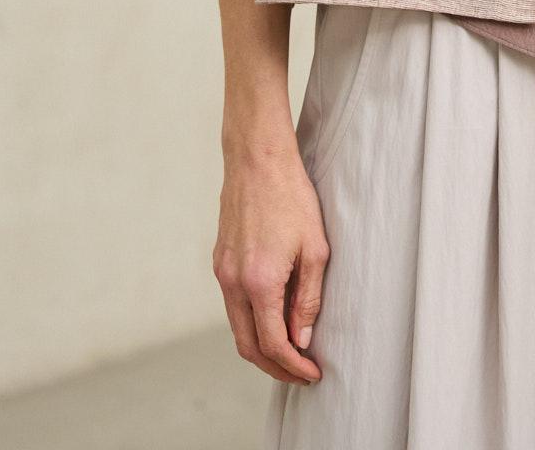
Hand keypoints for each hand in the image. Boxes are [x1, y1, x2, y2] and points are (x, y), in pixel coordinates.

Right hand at [212, 140, 329, 384]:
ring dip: (261, 346)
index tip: (312, 373)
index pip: (272, 344)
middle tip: (301, 373)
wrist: (258, 159)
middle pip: (248, 346)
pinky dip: (251, 322)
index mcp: (259, 282)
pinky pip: (233, 305)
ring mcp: (222, 272)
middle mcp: (233, 282)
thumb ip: (308, 298)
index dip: (293, 366)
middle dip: (274, 367)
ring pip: (237, 328)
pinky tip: (274, 317)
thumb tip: (301, 339)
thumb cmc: (292, 197)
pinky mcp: (220, 261)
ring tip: (291, 350)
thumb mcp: (315, 248)